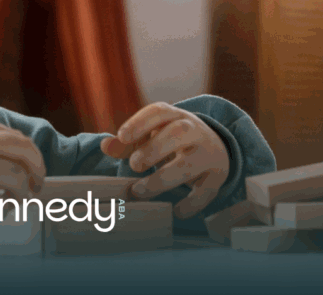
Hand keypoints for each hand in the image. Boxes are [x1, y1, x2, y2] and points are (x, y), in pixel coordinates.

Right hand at [0, 120, 46, 219]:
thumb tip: (10, 152)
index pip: (16, 138)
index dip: (33, 155)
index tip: (34, 169)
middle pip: (23, 153)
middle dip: (37, 171)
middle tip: (37, 186)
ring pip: (14, 179)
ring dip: (22, 194)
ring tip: (15, 202)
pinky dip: (3, 209)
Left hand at [99, 102, 229, 218]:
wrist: (213, 146)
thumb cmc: (172, 141)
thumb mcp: (151, 135)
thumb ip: (127, 142)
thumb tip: (105, 146)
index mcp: (175, 115)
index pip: (159, 112)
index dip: (140, 123)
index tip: (123, 137)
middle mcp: (195, 130)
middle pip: (178, 132)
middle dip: (153, 149)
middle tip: (134, 165)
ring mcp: (209, 153)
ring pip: (189, 165)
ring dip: (162, 179)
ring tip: (139, 191)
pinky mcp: (217, 176)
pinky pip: (206, 191)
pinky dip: (190, 203)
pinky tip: (174, 211)